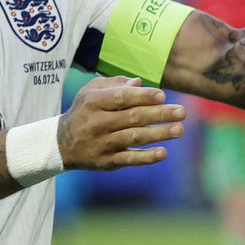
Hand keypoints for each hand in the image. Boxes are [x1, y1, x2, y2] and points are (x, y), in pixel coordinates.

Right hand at [58, 77, 185, 169]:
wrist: (62, 143)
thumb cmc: (85, 110)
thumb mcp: (91, 91)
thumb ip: (115, 84)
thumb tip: (139, 83)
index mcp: (93, 102)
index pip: (121, 98)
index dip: (143, 96)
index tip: (162, 95)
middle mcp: (97, 123)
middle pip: (132, 117)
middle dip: (159, 114)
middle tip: (182, 112)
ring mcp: (102, 144)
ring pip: (134, 137)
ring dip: (159, 134)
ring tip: (179, 129)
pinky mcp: (107, 161)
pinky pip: (129, 159)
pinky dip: (146, 157)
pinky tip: (163, 152)